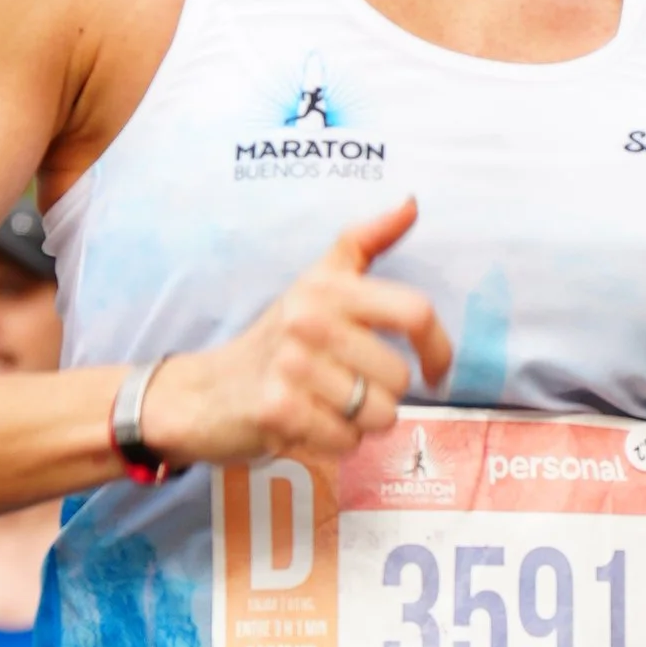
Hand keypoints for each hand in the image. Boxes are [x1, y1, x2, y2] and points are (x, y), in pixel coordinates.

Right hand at [141, 199, 452, 470]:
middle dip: (385, 395)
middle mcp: (309, 320)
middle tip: (351, 389)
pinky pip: (348, 440)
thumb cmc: (275, 339)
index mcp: (328, 287)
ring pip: (378, 414)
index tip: (436, 369)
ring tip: (330, 406)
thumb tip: (411, 203)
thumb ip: (365, 242)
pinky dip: (338, 442)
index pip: (415, 313)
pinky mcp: (279, 411)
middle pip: (398, 377)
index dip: (440, 348)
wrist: (205, 392)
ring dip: (363, 422)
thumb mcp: (316, 282)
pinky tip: (313, 425)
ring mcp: (291, 366)